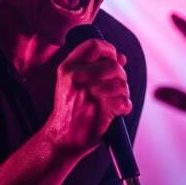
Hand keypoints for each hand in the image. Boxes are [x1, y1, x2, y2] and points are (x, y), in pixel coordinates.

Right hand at [46, 39, 131, 156]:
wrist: (61, 139)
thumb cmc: (71, 110)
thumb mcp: (74, 83)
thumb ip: (96, 67)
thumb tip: (121, 58)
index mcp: (68, 67)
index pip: (94, 45)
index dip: (109, 51)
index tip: (113, 61)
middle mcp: (75, 77)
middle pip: (113, 65)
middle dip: (121, 77)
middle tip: (116, 88)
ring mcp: (86, 92)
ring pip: (121, 84)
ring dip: (124, 94)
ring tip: (114, 101)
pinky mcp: (98, 109)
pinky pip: (123, 101)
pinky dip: (124, 107)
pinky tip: (115, 112)